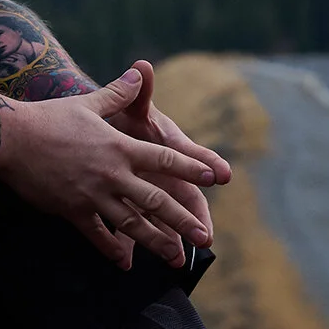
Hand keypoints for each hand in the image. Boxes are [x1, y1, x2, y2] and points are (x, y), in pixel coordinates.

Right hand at [0, 69, 219, 268]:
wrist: (10, 139)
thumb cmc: (49, 118)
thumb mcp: (88, 104)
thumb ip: (118, 94)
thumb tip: (140, 73)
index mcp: (119, 147)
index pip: (163, 159)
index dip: (189, 168)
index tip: (213, 178)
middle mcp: (111, 173)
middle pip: (154, 200)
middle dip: (181, 220)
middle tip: (203, 237)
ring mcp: (92, 195)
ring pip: (131, 224)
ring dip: (155, 241)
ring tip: (175, 257)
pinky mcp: (72, 210)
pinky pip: (97, 235)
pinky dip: (113, 249)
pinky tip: (126, 263)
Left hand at [103, 60, 231, 247]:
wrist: (106, 133)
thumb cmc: (125, 119)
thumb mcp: (131, 107)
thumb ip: (138, 91)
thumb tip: (142, 66)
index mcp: (170, 149)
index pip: (193, 156)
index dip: (208, 164)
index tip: (223, 174)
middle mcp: (167, 174)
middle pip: (186, 197)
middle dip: (196, 218)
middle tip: (207, 236)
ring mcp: (153, 191)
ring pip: (164, 218)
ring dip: (170, 238)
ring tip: (178, 260)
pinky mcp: (134, 204)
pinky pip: (135, 226)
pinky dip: (132, 243)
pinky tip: (131, 262)